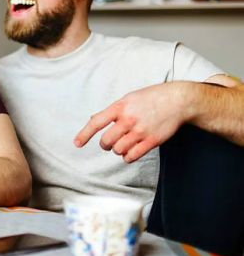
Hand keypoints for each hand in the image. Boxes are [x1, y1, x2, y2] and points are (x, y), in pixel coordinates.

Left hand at [74, 83, 189, 162]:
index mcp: (120, 107)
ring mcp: (140, 131)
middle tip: (109, 143)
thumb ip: (113, 110)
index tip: (76, 144)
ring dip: (118, 150)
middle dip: (105, 144)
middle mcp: (128, 119)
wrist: (178, 100)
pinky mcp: (152, 141)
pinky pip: (132, 156)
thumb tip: (93, 119)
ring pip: (118, 150)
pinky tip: (130, 152)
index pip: (96, 122)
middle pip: (106, 141)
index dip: (84, 134)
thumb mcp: (129, 98)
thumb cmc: (151, 98)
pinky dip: (128, 157)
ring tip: (123, 144)